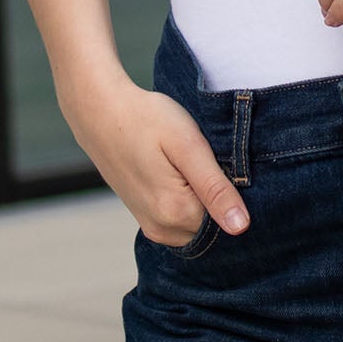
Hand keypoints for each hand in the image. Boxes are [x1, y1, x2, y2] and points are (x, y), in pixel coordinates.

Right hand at [60, 72, 249, 245]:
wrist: (101, 112)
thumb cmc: (147, 120)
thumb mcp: (188, 145)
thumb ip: (215, 188)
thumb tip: (241, 226)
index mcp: (176, 212)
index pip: (229, 221)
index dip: (236, 194)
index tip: (226, 164)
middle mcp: (162, 229)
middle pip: (212, 226)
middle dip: (219, 200)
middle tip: (208, 160)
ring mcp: (152, 226)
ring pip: (197, 225)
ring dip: (204, 201)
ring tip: (192, 165)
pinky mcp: (145, 218)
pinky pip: (181, 222)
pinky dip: (189, 203)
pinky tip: (182, 173)